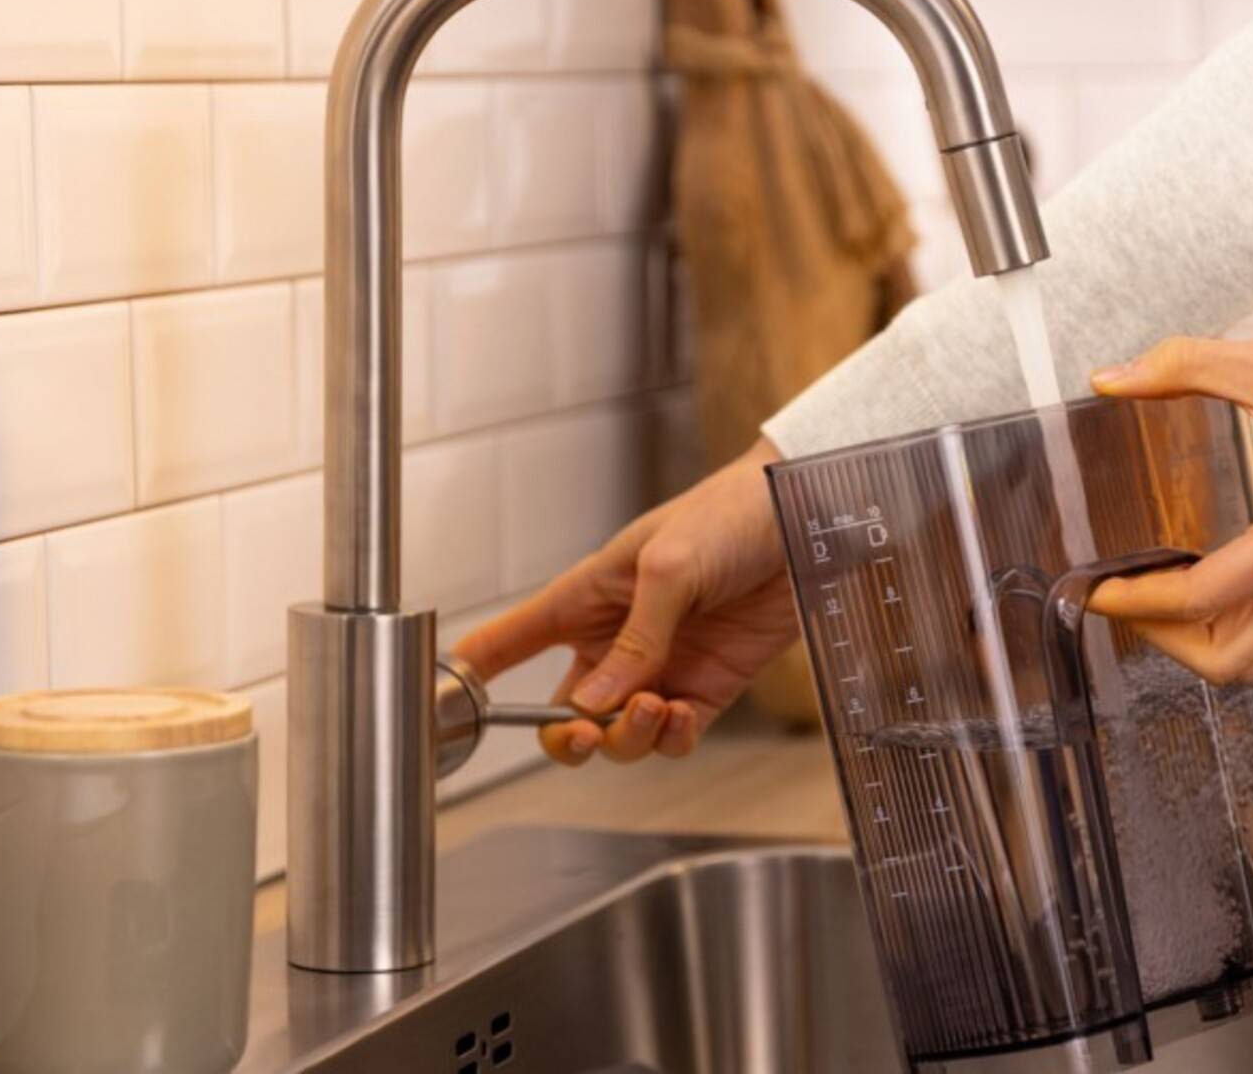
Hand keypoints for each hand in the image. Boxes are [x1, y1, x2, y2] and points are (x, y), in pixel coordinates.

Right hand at [452, 437, 796, 764]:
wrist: (807, 518)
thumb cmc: (729, 514)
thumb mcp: (670, 564)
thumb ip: (635, 637)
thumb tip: (598, 703)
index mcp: (586, 598)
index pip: (510, 641)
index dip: (474, 678)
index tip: (445, 712)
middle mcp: (615, 640)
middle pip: (563, 712)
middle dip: (566, 735)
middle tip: (586, 731)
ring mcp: (661, 667)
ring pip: (619, 735)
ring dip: (627, 738)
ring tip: (653, 707)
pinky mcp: (710, 686)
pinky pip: (674, 736)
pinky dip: (671, 739)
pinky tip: (680, 716)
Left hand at [1086, 317, 1252, 681]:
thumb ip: (1183, 366)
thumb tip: (1109, 377)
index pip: (1201, 599)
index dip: (1136, 601)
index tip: (1094, 588)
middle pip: (1232, 660)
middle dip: (1166, 640)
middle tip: (1125, 600)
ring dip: (1203, 640)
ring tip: (1158, 596)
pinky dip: (1239, 624)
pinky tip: (1208, 582)